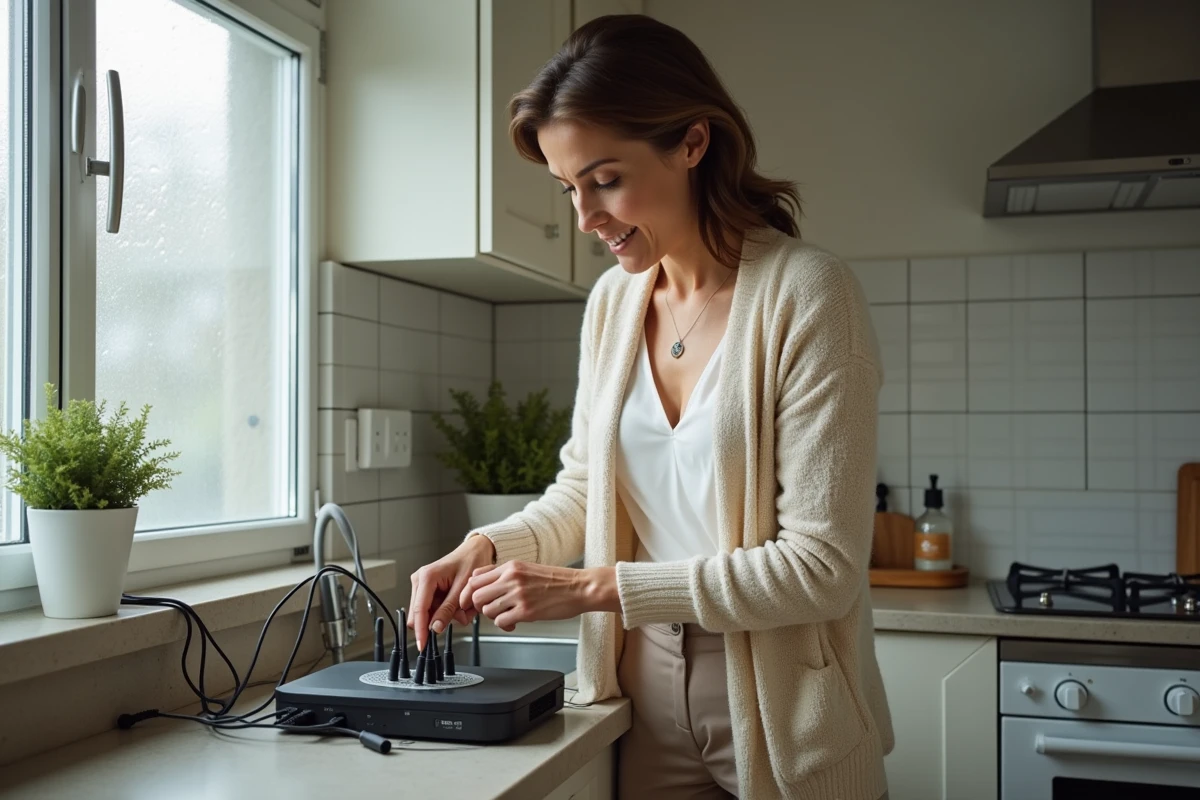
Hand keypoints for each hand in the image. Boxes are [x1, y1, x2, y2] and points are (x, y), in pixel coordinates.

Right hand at [408, 534, 495, 651]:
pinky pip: (435, 609)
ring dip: (449, 615)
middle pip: (422, 614)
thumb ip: (448, 609)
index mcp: (426, 577)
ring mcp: (423, 585)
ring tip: (466, 605)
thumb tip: (435, 628)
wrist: (475, 551)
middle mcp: (420, 580)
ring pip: (430, 614)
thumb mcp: (463, 588)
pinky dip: (449, 610)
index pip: (419, 610)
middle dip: (441, 619)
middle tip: (462, 613)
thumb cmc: (471, 562)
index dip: (421, 630)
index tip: (422, 645)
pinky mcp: (428, 590)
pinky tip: (460, 603)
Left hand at [460, 562, 619, 630]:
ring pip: (487, 610)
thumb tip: (479, 580)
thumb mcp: (527, 568)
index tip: (474, 601)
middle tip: (492, 610)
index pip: (475, 578)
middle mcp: (512, 578)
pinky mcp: (527, 611)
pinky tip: (515, 622)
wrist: (581, 587)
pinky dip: (505, 625)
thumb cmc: (557, 581)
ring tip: (507, 615)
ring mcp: (518, 595)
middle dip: (481, 607)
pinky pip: (501, 622)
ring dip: (495, 616)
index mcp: (511, 566)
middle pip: (476, 595)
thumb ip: (503, 574)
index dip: (471, 593)